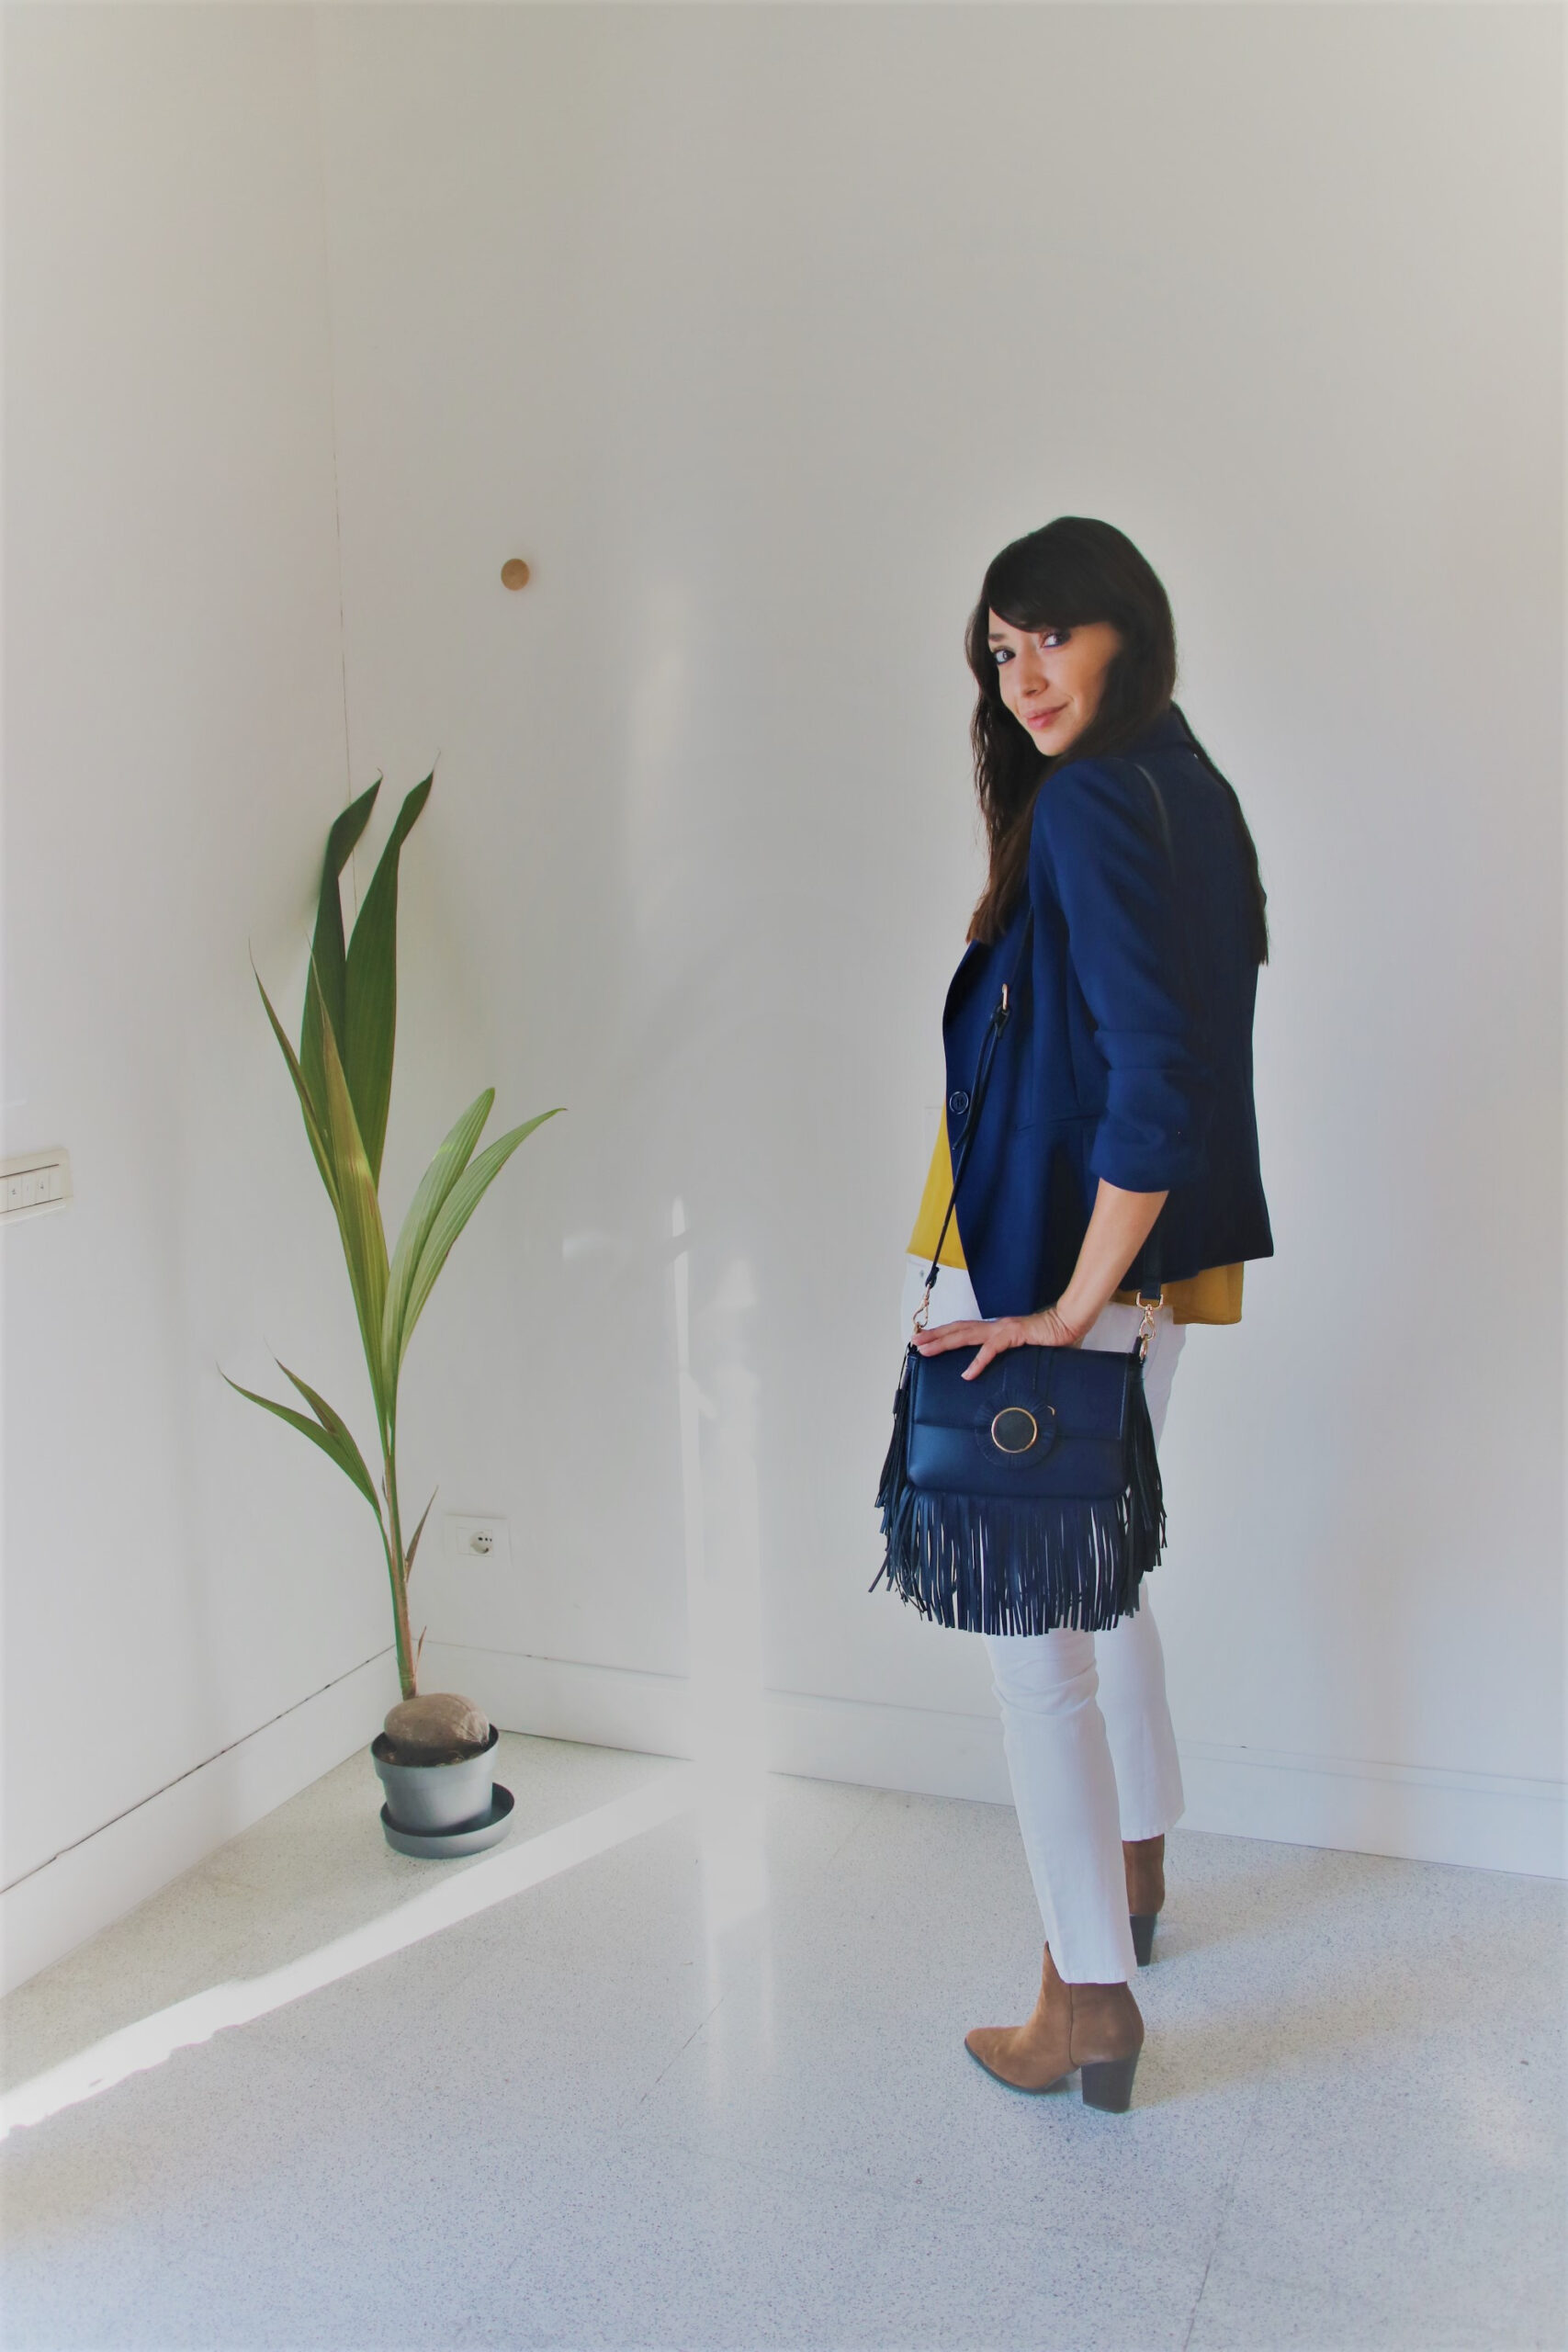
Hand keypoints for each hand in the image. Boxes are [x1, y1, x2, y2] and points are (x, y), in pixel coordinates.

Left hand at [912, 1304, 1083, 1378]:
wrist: (1071, 1323)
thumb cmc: (1052, 1337)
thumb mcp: (1026, 1352)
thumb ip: (1013, 1359)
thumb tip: (1005, 1373)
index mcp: (996, 1330)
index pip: (964, 1331)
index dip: (944, 1335)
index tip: (926, 1341)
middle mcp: (995, 1327)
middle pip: (958, 1330)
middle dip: (934, 1336)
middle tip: (914, 1342)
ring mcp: (1003, 1329)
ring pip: (966, 1335)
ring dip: (944, 1342)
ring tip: (926, 1349)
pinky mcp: (1014, 1335)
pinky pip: (992, 1349)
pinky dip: (978, 1361)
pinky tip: (967, 1373)